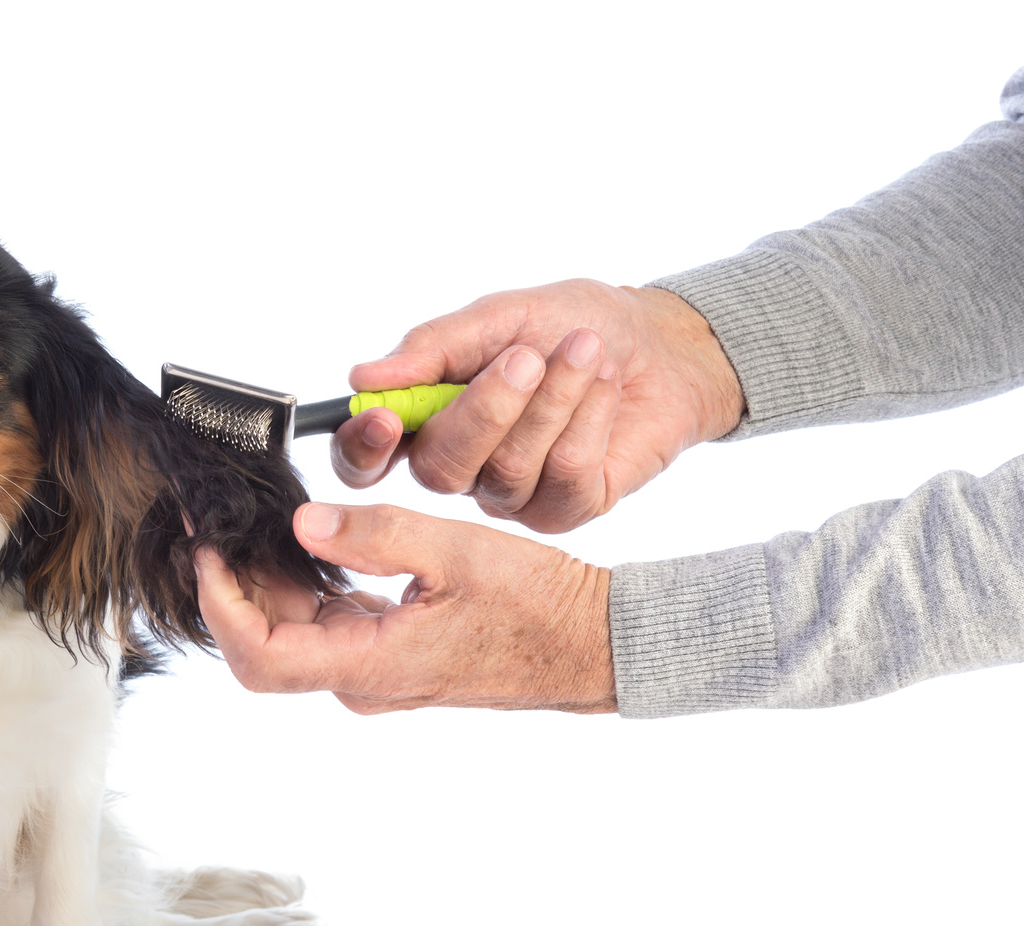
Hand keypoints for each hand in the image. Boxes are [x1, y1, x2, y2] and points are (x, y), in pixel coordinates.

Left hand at [195, 501, 615, 714]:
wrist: (587, 646)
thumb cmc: (536, 605)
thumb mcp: (455, 552)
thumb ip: (374, 535)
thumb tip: (302, 523)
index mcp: (370, 665)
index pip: (259, 654)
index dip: (219, 604)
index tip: (206, 548)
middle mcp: (361, 682)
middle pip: (264, 645)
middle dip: (231, 586)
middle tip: (218, 524)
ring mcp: (373, 675)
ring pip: (292, 637)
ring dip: (265, 586)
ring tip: (255, 524)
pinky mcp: (388, 659)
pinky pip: (326, 630)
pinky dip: (304, 590)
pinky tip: (307, 543)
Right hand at [333, 281, 742, 532]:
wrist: (660, 345)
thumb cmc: (572, 324)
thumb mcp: (499, 317)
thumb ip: (432, 349)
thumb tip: (363, 378)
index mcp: (426, 421)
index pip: (366, 461)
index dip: (364, 449)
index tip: (385, 417)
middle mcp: (461, 467)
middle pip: (439, 469)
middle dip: (485, 410)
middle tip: (526, 357)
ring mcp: (511, 496)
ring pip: (508, 470)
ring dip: (552, 401)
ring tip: (585, 350)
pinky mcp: (565, 509)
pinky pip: (563, 475)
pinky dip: (588, 418)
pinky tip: (604, 386)